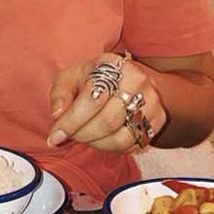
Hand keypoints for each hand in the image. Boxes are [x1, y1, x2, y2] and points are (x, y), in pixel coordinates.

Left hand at [47, 52, 167, 152]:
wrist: (126, 79)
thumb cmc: (92, 79)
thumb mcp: (70, 78)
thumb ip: (60, 95)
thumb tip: (58, 116)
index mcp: (111, 65)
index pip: (91, 99)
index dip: (71, 121)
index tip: (55, 136)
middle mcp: (136, 80)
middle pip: (107, 121)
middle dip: (83, 135)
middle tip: (70, 136)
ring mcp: (151, 100)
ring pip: (121, 137)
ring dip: (97, 144)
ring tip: (86, 136)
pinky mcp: (158, 118)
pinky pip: (134, 144)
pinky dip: (113, 147)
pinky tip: (102, 138)